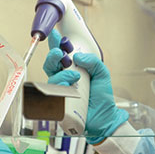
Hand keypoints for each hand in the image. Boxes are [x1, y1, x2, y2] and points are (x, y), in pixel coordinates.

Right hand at [43, 29, 128, 143]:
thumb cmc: (101, 98)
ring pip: (51, 78)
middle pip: (50, 65)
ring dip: (62, 74)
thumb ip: (93, 62)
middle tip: (60, 53)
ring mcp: (60, 92)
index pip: (60, 56)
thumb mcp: (102, 74)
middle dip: (53, 56)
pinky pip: (52, 94)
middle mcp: (63, 80)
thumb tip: (78, 56)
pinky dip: (60, 88)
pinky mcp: (57, 104)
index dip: (55, 45)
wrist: (105, 118)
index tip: (55, 35)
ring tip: (75, 77)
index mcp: (72, 71)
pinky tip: (69, 87)